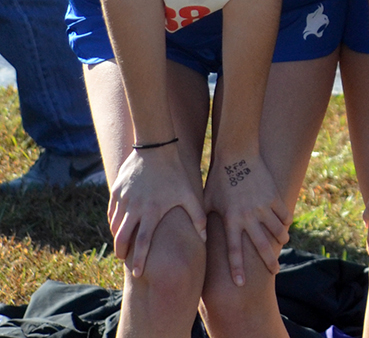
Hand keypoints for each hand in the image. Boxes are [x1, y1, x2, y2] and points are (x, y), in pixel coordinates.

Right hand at [108, 145, 207, 280]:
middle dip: (122, 251)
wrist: (156, 147)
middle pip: (122, 237)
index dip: (140, 259)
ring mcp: (123, 199)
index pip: (143, 242)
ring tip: (121, 244)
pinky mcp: (116, 191)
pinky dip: (113, 221)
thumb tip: (205, 238)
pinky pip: (111, 212)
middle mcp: (134, 208)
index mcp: (152, 211)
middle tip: (123, 259)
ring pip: (115, 225)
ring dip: (117, 236)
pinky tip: (118, 226)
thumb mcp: (190, 194)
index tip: (138, 272)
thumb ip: (198, 216)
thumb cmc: (176, 173)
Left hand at [204, 153, 289, 286]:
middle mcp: (250, 216)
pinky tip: (284, 226)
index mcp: (232, 219)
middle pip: (262, 245)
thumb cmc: (218, 179)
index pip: (235, 250)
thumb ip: (204, 221)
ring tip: (281, 244)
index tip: (241, 283)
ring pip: (277, 229)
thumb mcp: (207, 201)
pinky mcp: (274, 195)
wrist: (237, 155)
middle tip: (274, 272)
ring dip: (280, 239)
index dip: (237, 268)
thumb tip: (199, 240)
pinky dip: (285, 221)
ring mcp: (264, 206)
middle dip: (268, 261)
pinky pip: (283, 213)